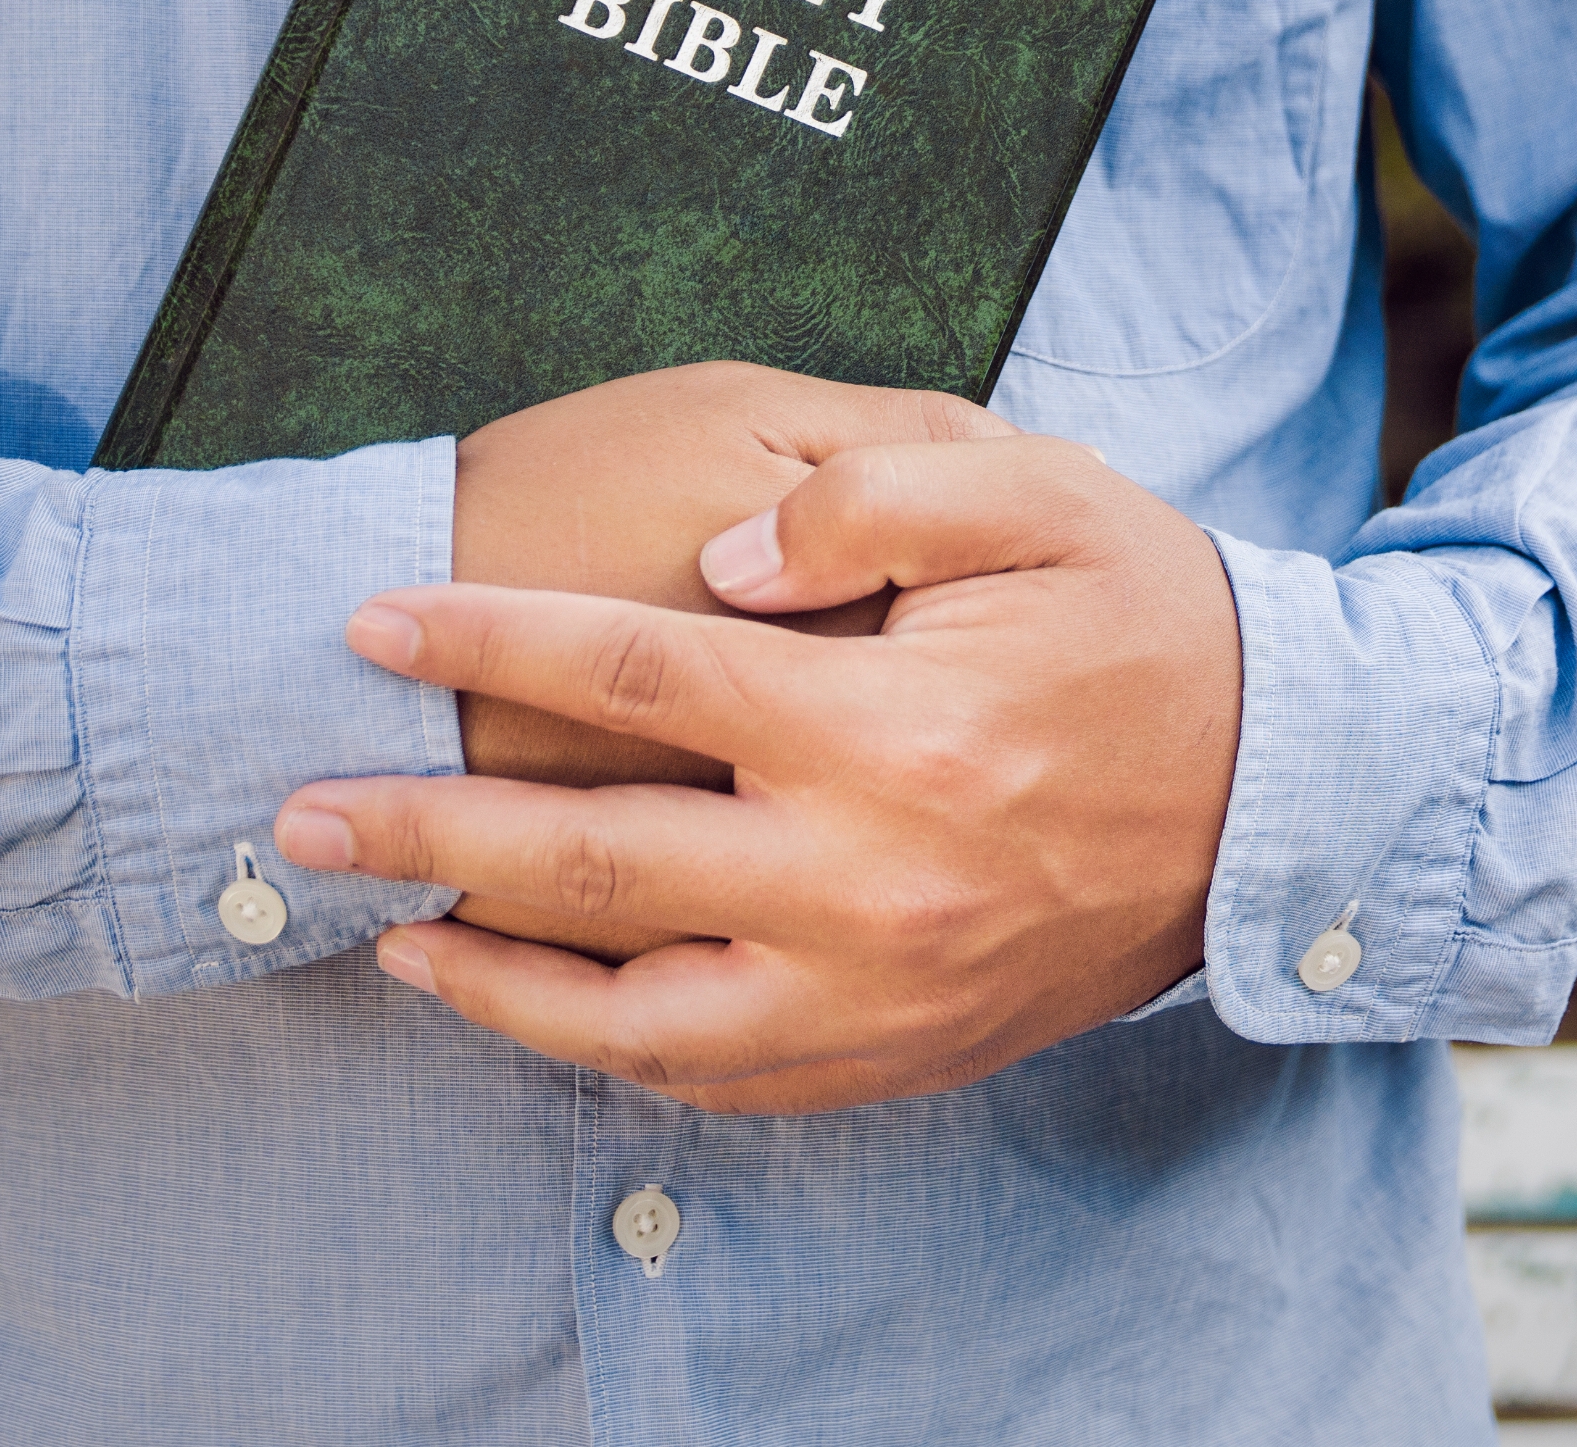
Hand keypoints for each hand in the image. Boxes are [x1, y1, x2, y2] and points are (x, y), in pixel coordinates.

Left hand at [276, 433, 1242, 1112]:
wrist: (1280, 796)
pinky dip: (599, 1052)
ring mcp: (880, 990)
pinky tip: (533, 1004)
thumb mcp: (1042, 494)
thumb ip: (873, 494)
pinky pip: (714, 1082)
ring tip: (383, 930)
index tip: (373, 618)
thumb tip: (721, 561)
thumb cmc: (1151, 622)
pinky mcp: (900, 1055)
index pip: (636, 674)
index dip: (487, 642)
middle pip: (588, 860)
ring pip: (628, 1016)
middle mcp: (870, 879)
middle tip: (295, 808)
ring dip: (484, 975)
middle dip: (419, 827)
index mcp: (893, 726)